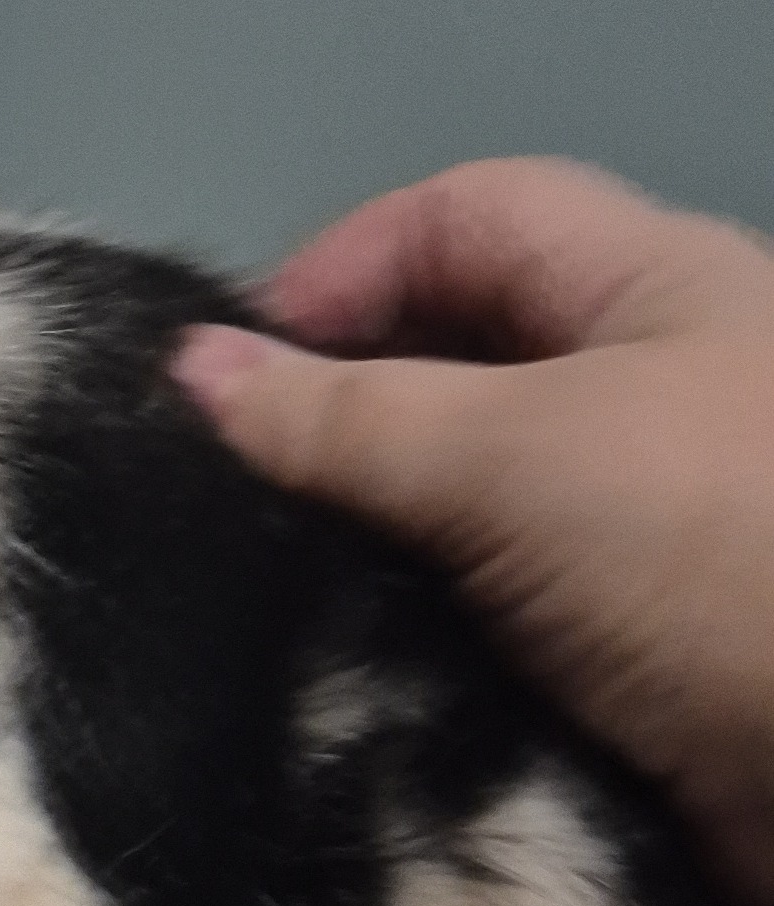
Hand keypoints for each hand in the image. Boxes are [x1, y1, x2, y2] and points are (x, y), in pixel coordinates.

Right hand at [170, 160, 773, 905]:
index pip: (460, 220)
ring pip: (455, 508)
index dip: (336, 272)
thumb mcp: (517, 459)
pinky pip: (480, 626)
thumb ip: (347, 417)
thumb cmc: (716, 560)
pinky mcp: (619, 658)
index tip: (223, 388)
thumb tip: (190, 370)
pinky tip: (333, 686)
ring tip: (253, 605)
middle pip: (448, 361)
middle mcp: (646, 391)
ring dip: (361, 554)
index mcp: (653, 287)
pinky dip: (408, 648)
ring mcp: (634, 532)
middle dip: (331, 421)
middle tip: (222, 508)